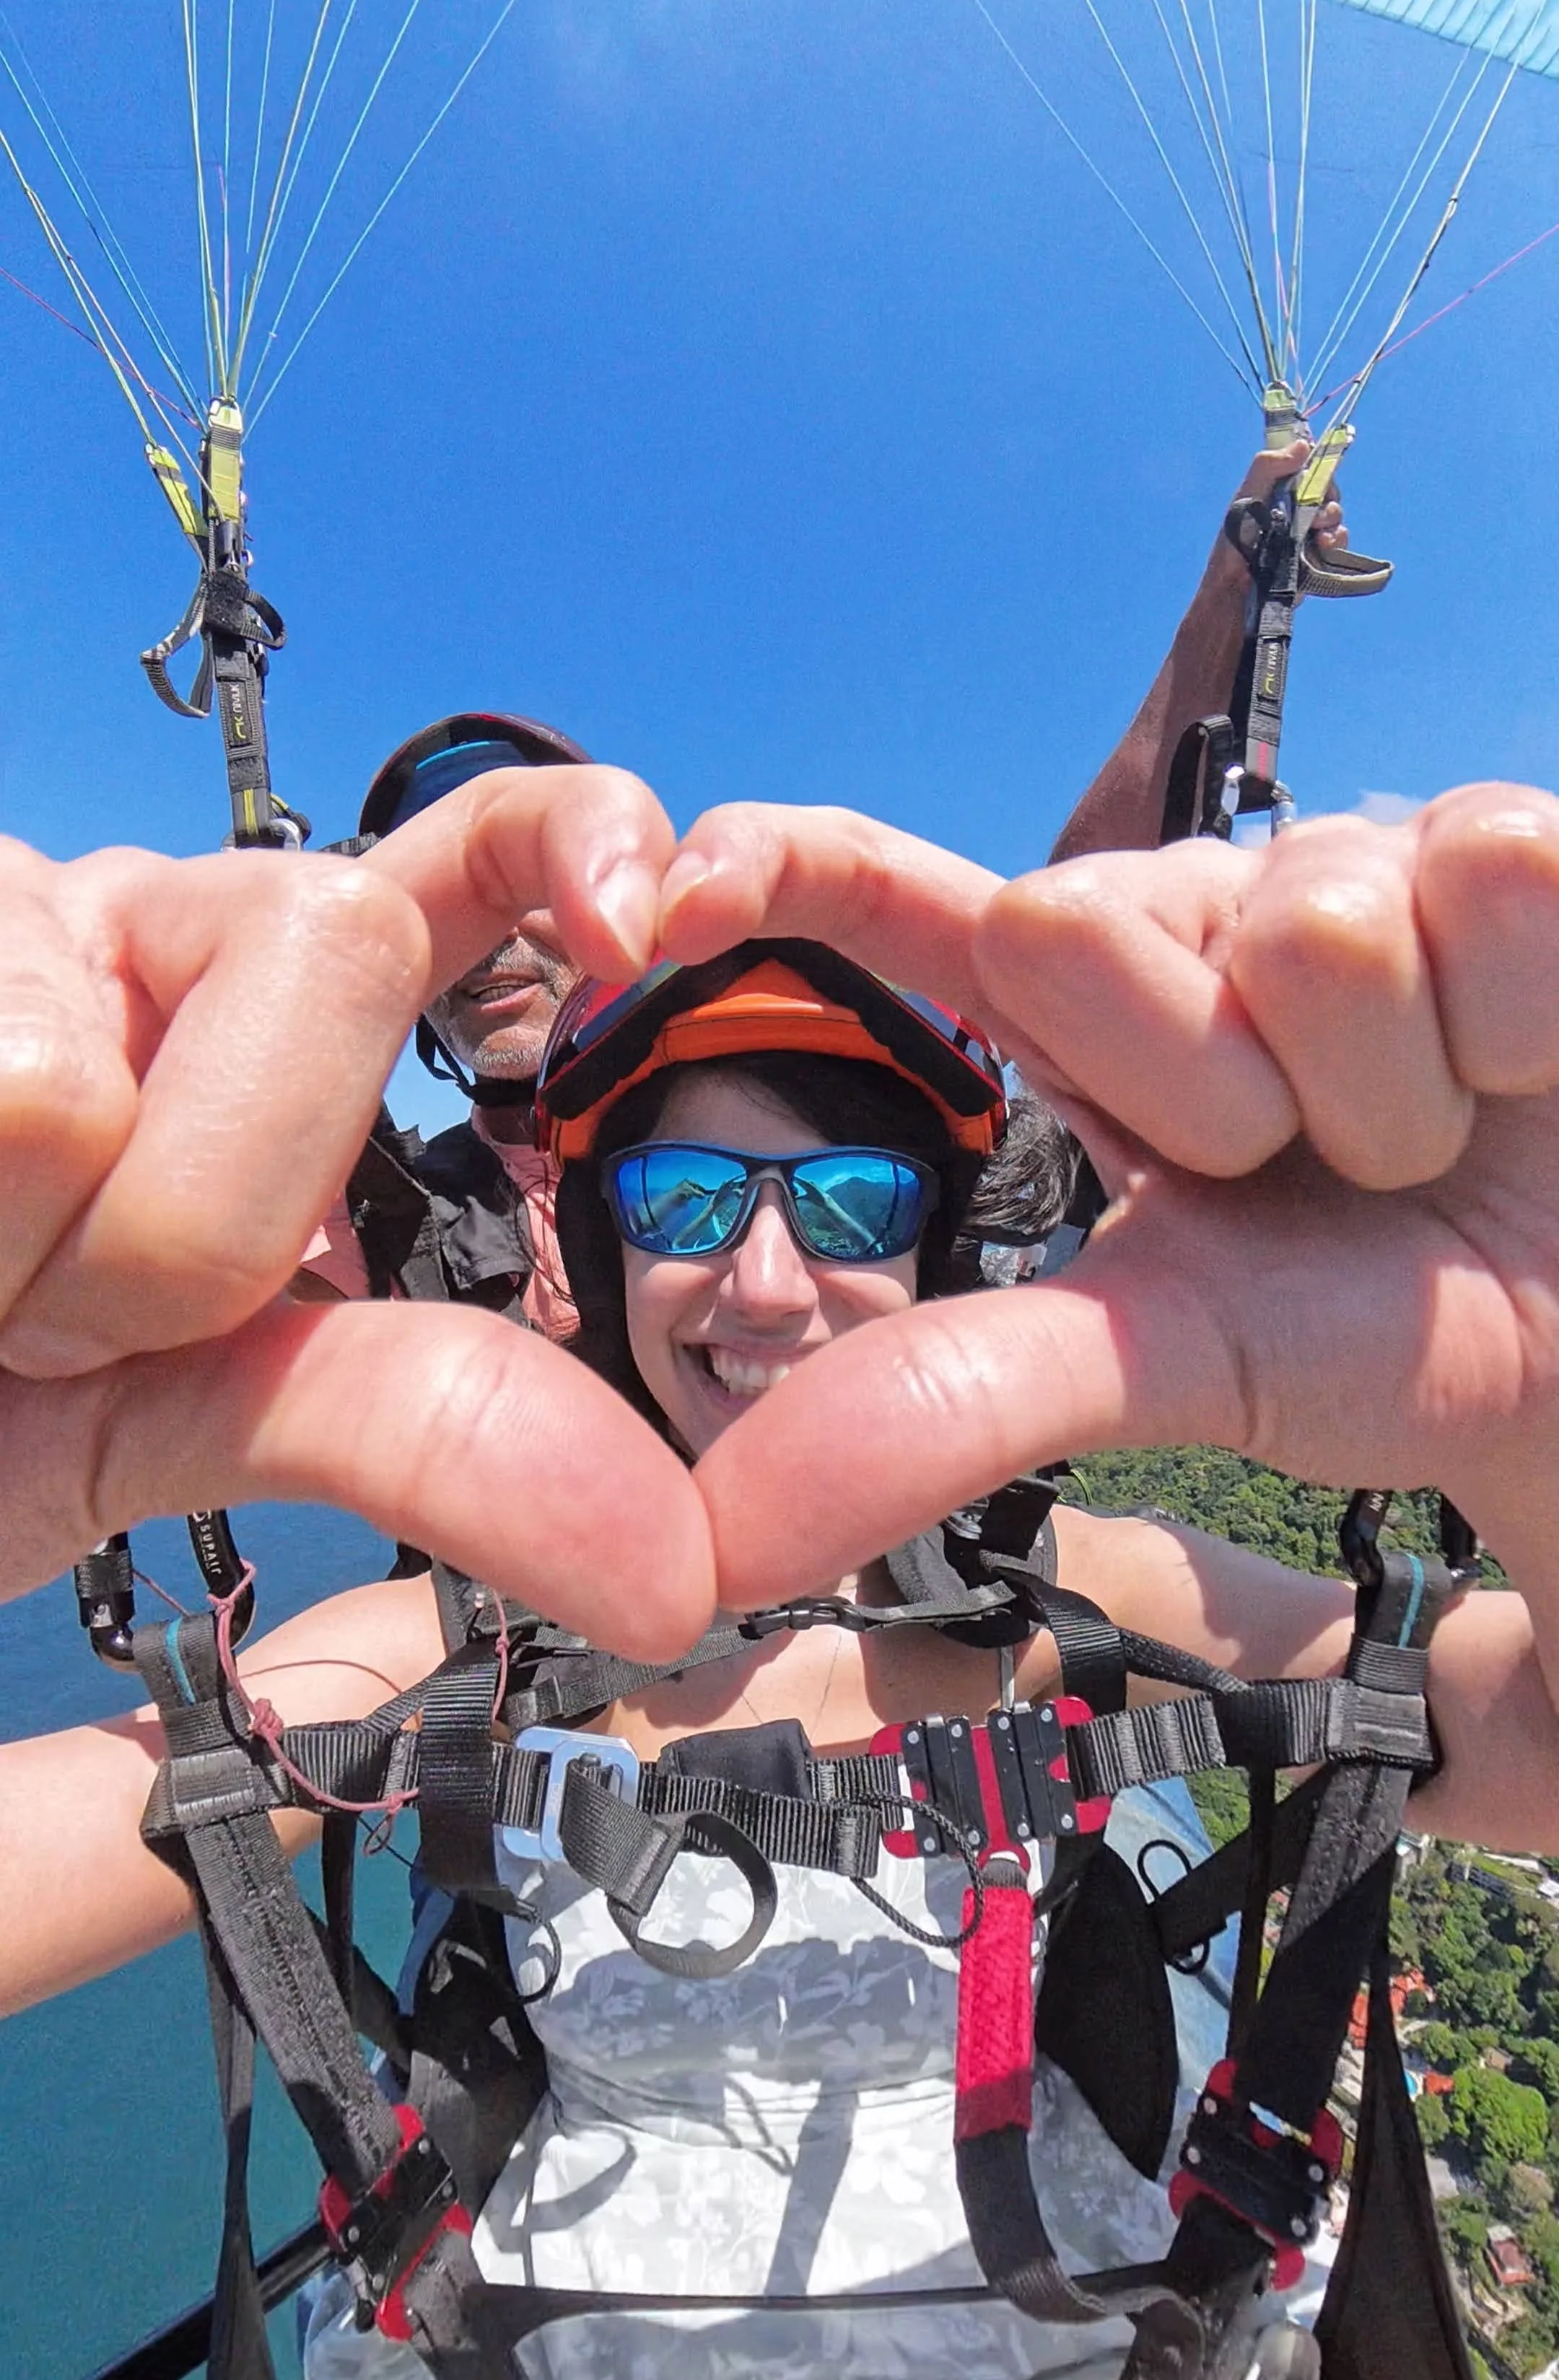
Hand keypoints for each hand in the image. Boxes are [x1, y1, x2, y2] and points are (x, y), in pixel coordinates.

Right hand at [0, 772, 717, 1651]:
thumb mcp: (194, 1416)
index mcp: (266, 1009)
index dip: (571, 842)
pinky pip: (23, 1101)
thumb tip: (663, 1567)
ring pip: (111, 1080)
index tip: (646, 922)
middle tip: (78, 1313)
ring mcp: (23, 920)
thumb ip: (413, 1428)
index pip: (468, 852)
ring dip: (46, 1267)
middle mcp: (155, 925)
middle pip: (343, 947)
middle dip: (212, 1216)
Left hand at [659, 790, 1558, 1635]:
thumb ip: (951, 1408)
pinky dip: (1524, 1016)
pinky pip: (1480, 881)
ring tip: (1434, 1131)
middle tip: (1302, 1170)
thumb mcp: (1165, 1354)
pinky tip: (1531, 1056)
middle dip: (1206, 1100)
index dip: (778, 869)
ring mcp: (1339, 861)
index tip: (661, 903)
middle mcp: (1188, 913)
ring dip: (1389, 1090)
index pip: (894, 896)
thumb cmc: (1378, 1325)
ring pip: (1306, 925)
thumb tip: (720, 1540)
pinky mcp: (1497, 839)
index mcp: (1084, 1017)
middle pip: (1076, 933)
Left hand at [1223, 436, 1346, 566]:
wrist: (1237, 588)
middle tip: (1316, 506)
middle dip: (1327, 494)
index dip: (1318, 464)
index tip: (1320, 469)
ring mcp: (1307, 531)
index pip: (1308, 466)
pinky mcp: (1317, 554)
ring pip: (1335, 514)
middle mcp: (1294, 507)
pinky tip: (1323, 544)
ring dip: (1331, 517)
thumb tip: (1304, 445)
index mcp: (1278, 489)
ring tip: (1316, 529)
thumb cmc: (1235, 541)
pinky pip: (1339, 540)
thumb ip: (1268, 466)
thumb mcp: (1246, 496)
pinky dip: (1336, 539)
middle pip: (1326, 488)